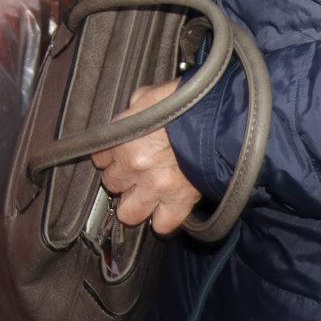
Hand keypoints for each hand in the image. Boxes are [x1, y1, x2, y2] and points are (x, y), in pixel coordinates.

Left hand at [91, 81, 202, 234]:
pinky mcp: (179, 203)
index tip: (118, 156)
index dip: (110, 156)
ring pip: (128, 213)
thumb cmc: (188, 104)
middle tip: (135, 173)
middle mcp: (135, 166)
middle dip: (122, 179)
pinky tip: (166, 208)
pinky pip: (162, 225)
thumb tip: (132, 112)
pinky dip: (163, 219)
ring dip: (136, 204)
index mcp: (124, 139)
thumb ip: (135, 109)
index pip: (100, 158)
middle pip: (112, 185)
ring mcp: (156, 188)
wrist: (221, 120)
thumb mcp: (152, 96)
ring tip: (145, 195)